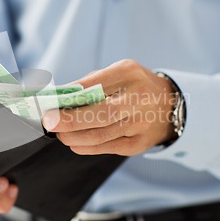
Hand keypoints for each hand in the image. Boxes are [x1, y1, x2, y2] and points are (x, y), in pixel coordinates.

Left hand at [43, 59, 176, 155]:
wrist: (170, 106)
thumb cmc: (135, 87)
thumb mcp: (118, 73)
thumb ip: (91, 82)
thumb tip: (60, 97)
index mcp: (129, 74)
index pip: (94, 84)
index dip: (70, 95)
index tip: (49, 102)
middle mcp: (138, 98)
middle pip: (98, 113)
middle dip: (69, 120)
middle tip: (49, 121)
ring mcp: (140, 124)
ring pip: (99, 135)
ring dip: (73, 136)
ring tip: (59, 133)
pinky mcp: (137, 144)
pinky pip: (106, 147)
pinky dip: (85, 147)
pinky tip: (73, 143)